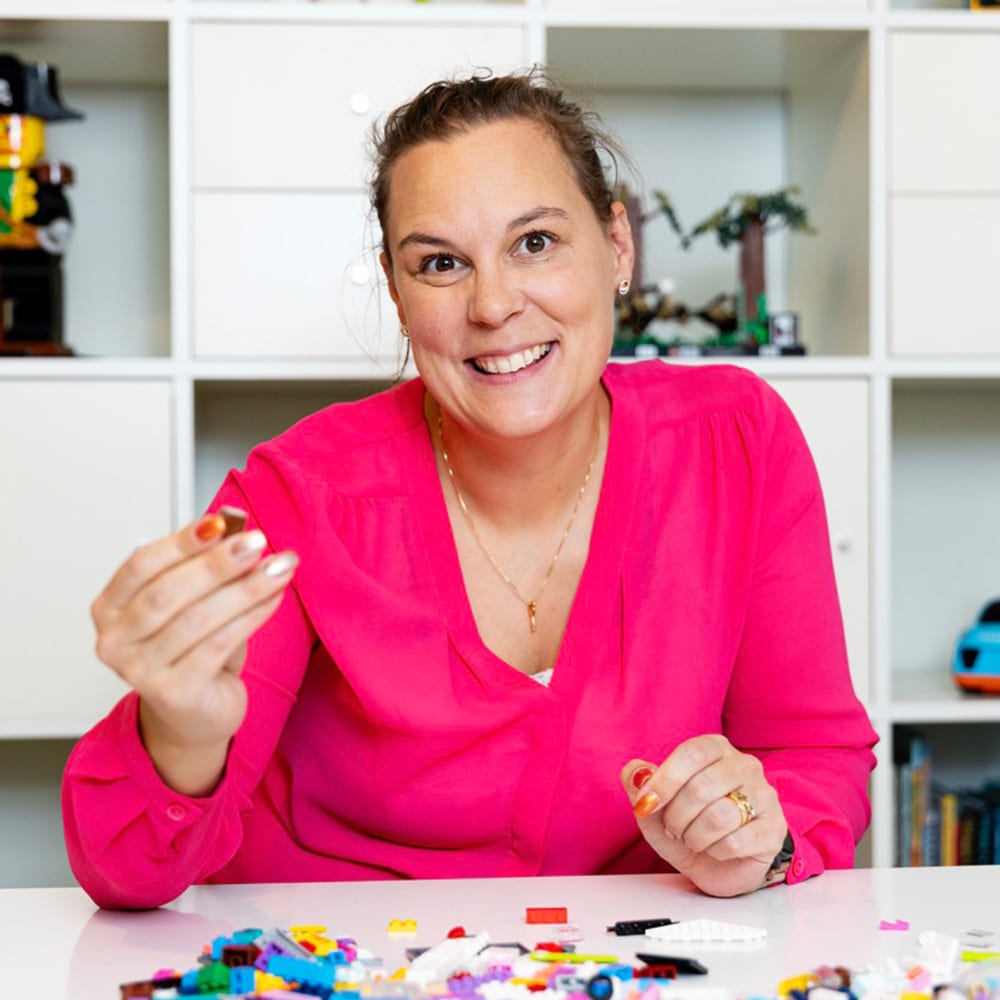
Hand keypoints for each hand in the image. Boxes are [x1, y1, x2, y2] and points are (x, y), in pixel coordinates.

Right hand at [91, 510, 298, 795]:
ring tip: (279, 568)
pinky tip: (275, 598)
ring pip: (198, 619)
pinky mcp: (174, 693)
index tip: (222, 521)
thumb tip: (231, 518)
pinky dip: (251, 616)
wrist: (195, 714)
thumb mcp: (195, 601)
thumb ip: (206, 563)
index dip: (183, 541)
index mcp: (111, 606)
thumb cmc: (191, 651)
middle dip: (218, 563)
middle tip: (258, 542)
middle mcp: (115, 640)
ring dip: (245, 588)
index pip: (142, 564)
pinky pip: (219, 645)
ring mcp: (139, 671)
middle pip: (168, 591)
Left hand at [620, 734, 786, 896]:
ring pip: (718, 816)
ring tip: (693, 838)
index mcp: (716, 749)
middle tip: (672, 828)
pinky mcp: (773, 829)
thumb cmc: (688, 826)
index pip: (692, 753)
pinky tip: (716, 849)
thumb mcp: (656, 807)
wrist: (720, 865)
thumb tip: (634, 772)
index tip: (647, 803)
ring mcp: (764, 796)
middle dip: (677, 816)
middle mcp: (744, 766)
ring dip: (694, 836)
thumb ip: (640, 784)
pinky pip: (735, 841)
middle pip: (702, 787)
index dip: (665, 779)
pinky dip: (715, 851)